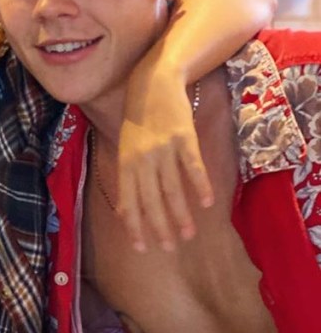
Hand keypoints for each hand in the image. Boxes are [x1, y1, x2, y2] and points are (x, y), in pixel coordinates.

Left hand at [118, 64, 213, 251]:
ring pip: (172, 188)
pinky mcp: (183, 137)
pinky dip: (199, 185)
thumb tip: (125, 212)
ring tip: (188, 234)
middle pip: (151, 199)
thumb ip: (128, 179)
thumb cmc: (138, 120)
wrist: (153, 84)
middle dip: (160, 227)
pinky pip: (192, 166)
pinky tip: (206, 203)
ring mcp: (162, 148)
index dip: (135, 226)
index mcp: (125, 163)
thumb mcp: (125, 148)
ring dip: (180, 214)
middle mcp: (141, 159)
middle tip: (170, 248)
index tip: (143, 249)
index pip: (128, 202)